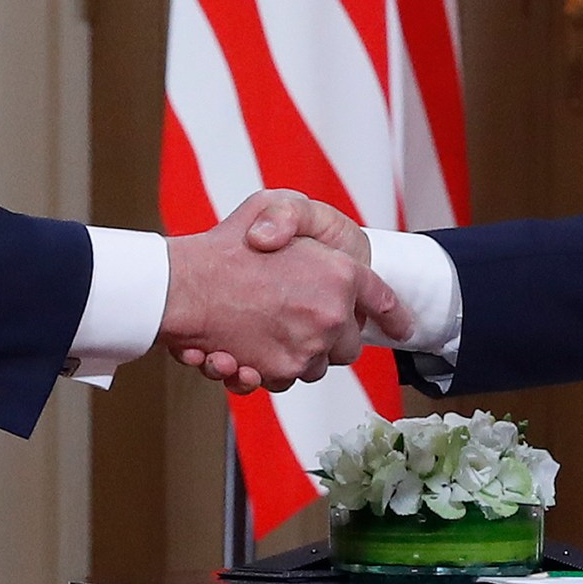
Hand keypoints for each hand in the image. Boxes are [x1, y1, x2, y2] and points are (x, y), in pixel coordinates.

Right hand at [162, 190, 411, 393]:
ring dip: (299, 354)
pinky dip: (268, 370)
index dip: (394, 314)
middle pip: (349, 345)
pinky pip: (286, 380)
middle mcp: (332, 316)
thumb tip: (314, 251)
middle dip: (331, 336)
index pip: (383, 300)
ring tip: (266, 332)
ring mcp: (307, 349)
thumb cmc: (224, 244)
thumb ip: (299, 219)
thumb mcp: (271, 203)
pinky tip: (243, 352)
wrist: (180, 287)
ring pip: (317, 366)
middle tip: (300, 317)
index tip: (402, 325)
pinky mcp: (279, 372)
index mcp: (341, 274)